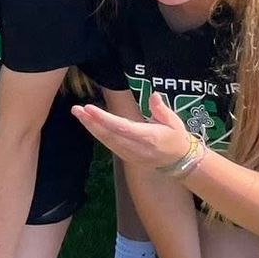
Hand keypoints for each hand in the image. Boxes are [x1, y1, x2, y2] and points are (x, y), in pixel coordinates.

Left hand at [72, 90, 196, 172]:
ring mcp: (131, 155)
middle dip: (91, 123)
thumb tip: (153, 95)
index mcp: (149, 137)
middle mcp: (137, 148)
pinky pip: (110, 145)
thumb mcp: (174, 122)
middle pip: (110, 135)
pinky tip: (89, 124)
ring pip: (107, 141)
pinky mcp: (127, 158)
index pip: (122, 127)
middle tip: (77, 110)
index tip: (89, 108)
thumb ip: (161, 109)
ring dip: (91, 128)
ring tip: (78, 114)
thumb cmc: (177, 138)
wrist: (181, 162)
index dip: (104, 119)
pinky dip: (98, 134)